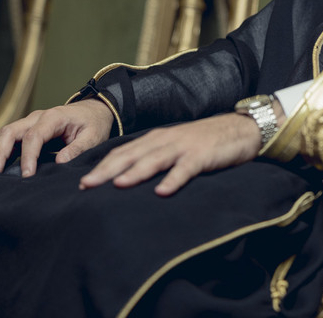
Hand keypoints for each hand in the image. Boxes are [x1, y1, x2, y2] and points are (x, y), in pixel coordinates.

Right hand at [0, 98, 114, 175]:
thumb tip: (59, 162)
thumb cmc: (94, 124)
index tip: (26, 175)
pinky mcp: (28, 129)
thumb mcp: (93, 136)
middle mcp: (37, 117)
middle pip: (11, 131)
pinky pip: (8, 138)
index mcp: (54, 117)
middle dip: (0, 152)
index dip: (28, 157)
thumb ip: (78, 148)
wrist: (95, 110)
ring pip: (4, 133)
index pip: (34, 136)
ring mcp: (30, 122)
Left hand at [78, 112, 261, 195]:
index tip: (83, 181)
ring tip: (118, 185)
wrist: (240, 129)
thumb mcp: (175, 147)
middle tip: (86, 186)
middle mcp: (165, 140)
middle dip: (107, 170)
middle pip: (131, 155)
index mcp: (156, 139)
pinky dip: (173, 180)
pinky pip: (185, 169)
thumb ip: (155, 159)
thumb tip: (128, 178)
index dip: (102, 166)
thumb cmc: (205, 142)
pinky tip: (162, 192)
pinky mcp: (202, 156)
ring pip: (154, 159)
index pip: (122, 152)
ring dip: (135, 171)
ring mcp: (184, 147)